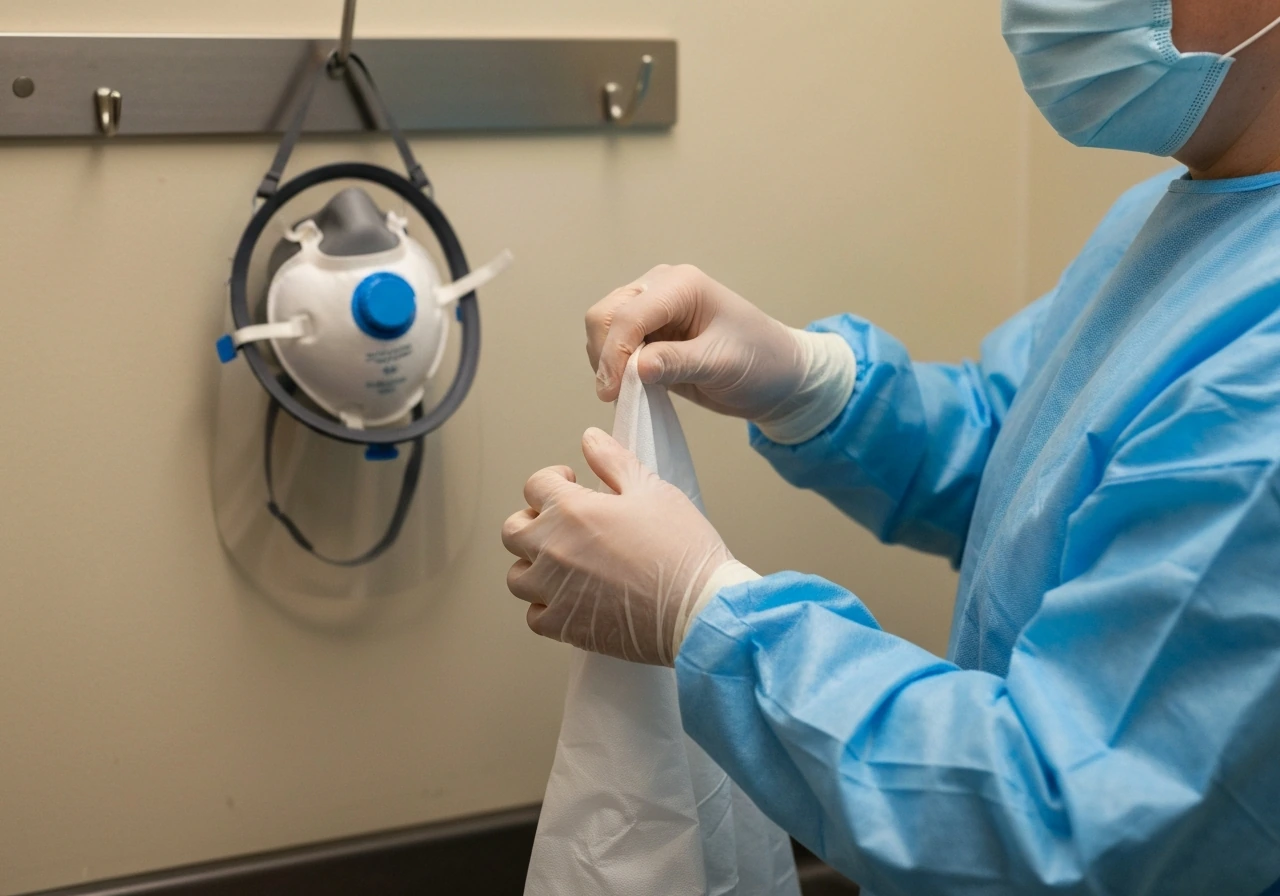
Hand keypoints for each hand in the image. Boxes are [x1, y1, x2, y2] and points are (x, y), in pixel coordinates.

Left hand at [502, 427, 732, 665]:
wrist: (699, 608)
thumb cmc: (682, 549)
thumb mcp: (652, 490)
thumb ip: (613, 461)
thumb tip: (590, 438)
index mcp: (571, 510)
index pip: (535, 485)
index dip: (553, 480)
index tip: (570, 484)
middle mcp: (552, 549)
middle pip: (514, 530)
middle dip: (533, 521)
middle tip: (561, 524)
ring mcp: (553, 590)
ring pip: (517, 576)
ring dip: (534, 566)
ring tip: (563, 564)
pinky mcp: (563, 626)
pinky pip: (533, 615)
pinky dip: (546, 606)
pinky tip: (570, 598)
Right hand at [585, 264, 808, 420]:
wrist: (776, 374)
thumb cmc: (759, 361)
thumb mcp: (722, 364)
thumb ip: (678, 363)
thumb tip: (636, 368)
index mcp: (681, 286)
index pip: (629, 315)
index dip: (614, 354)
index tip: (613, 393)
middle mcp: (659, 288)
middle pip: (605, 314)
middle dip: (604, 355)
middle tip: (617, 394)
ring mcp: (650, 308)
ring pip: (602, 328)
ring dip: (605, 361)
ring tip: (629, 391)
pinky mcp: (647, 331)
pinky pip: (612, 345)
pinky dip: (613, 366)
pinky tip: (632, 386)